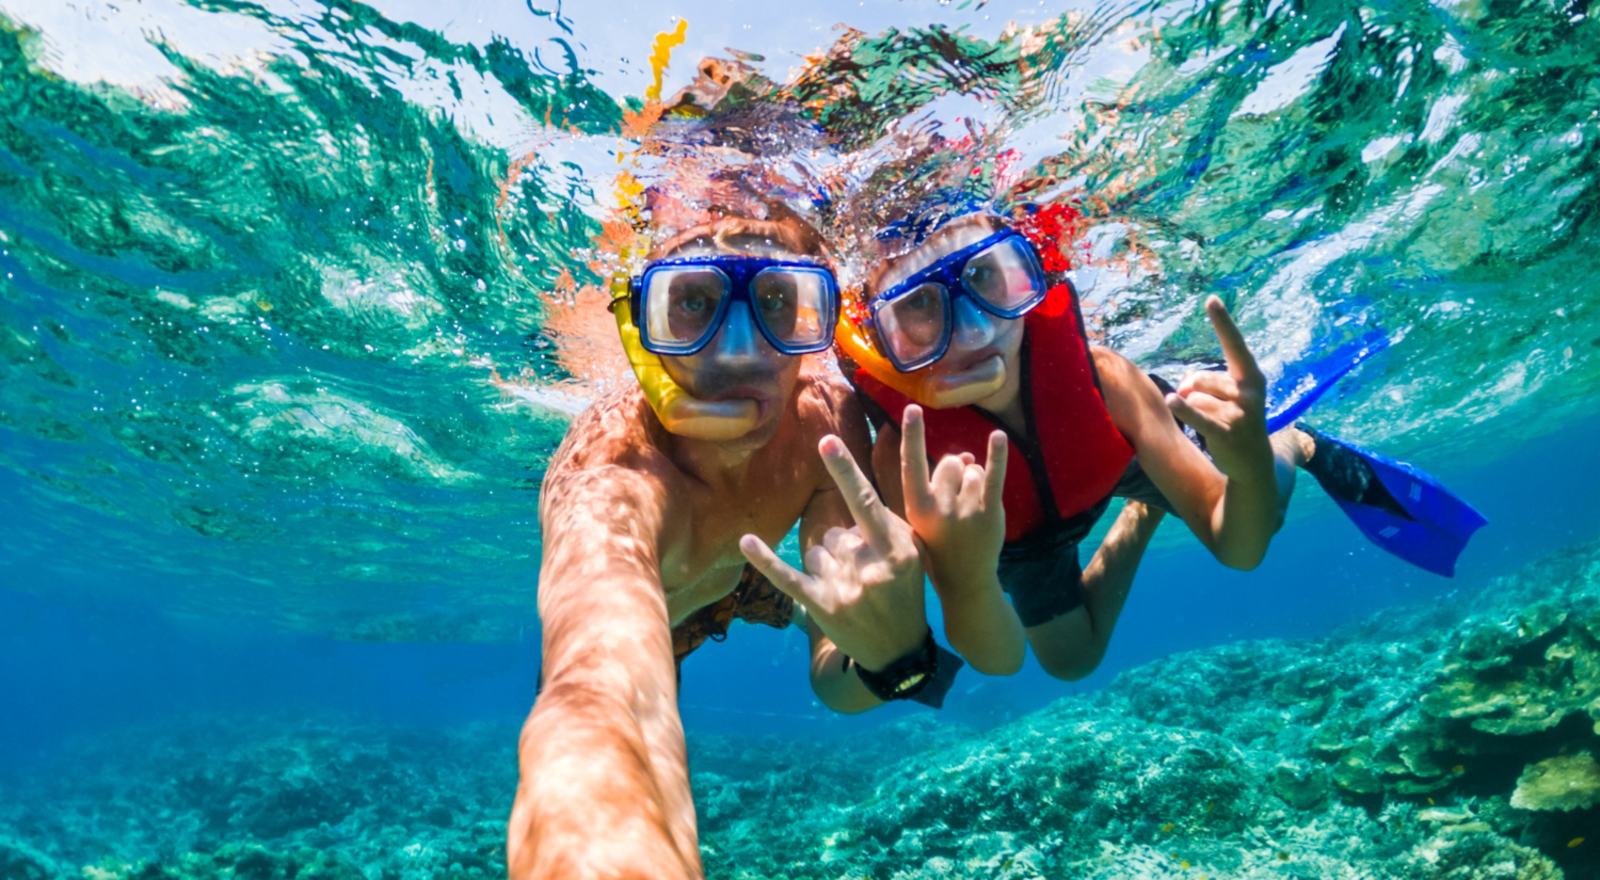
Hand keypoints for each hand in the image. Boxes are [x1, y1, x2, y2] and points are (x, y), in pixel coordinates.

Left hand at [739, 435, 927, 671]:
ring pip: (815, 552)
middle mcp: (870, 566)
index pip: (865, 500)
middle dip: (844, 548)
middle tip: (865, 575)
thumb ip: (885, 521)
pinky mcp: (822, 605)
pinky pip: (787, 576)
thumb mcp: (911, 553)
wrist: (898, 651)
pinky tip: (746, 541)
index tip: (826, 441)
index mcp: (895, 547)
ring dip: (826, 566)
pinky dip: (766, 560)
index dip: (844, 470)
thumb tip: (852, 489)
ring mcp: (845, 588)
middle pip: (834, 532)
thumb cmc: (905, 592)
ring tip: (851, 590)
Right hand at [900, 404, 1007, 592]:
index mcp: (916, 507)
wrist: (963, 580)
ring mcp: (966, 510)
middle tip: (954, 500)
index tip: (912, 408)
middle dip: (954, 472)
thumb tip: (964, 456)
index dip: (912, 435)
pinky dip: (997, 455)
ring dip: (974, 480)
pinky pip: (994, 476)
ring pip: (973, 469)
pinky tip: (999, 436)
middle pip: (949, 462)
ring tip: (970, 508)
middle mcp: (939, 507)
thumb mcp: (924, 516)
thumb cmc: (939, 542)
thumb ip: (937, 483)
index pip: (912, 463)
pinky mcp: (990, 513)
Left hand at [1166, 296, 1272, 479]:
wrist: (1253, 462)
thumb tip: (1182, 388)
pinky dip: (1184, 410)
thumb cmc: (1235, 420)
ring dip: (1194, 411)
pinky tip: (1172, 401)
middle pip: (1199, 378)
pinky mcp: (1226, 433)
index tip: (1211, 299)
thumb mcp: (1225, 396)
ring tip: (1215, 425)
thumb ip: (1202, 382)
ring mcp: (1240, 413)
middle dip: (1193, 391)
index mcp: (1251, 376)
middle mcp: (1249, 391)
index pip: (1234, 344)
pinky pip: (1198, 416)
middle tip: (1210, 409)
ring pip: (1194, 399)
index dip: (1222, 322)